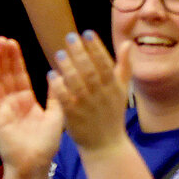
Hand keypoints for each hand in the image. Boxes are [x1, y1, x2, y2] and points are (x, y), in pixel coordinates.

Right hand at [0, 37, 64, 173]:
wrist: (35, 163)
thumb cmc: (46, 143)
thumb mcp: (56, 116)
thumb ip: (56, 96)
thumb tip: (58, 75)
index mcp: (26, 100)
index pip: (19, 74)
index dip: (15, 59)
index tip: (13, 43)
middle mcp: (12, 101)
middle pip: (6, 74)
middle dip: (4, 56)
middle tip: (2, 39)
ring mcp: (2, 107)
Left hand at [49, 30, 131, 152]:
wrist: (106, 145)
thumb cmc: (112, 113)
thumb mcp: (121, 90)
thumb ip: (124, 66)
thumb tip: (127, 43)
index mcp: (114, 87)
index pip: (106, 64)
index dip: (97, 48)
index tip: (87, 33)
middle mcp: (102, 95)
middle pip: (91, 71)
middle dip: (81, 53)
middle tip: (70, 37)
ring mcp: (88, 106)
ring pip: (78, 84)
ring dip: (69, 68)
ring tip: (59, 53)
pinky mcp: (75, 117)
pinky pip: (66, 100)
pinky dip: (59, 87)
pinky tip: (51, 75)